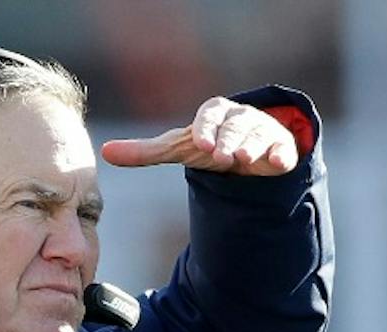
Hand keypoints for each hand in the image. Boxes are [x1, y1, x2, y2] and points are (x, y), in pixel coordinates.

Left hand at [100, 96, 299, 176]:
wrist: (246, 150)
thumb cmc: (208, 144)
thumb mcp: (177, 148)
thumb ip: (144, 152)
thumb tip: (104, 153)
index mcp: (214, 113)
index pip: (209, 114)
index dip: (204, 128)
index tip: (199, 144)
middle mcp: (239, 118)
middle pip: (234, 125)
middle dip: (228, 139)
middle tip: (221, 156)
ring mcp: (262, 131)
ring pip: (258, 134)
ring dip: (251, 146)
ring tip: (243, 159)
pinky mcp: (280, 148)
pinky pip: (283, 148)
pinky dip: (281, 154)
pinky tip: (277, 163)